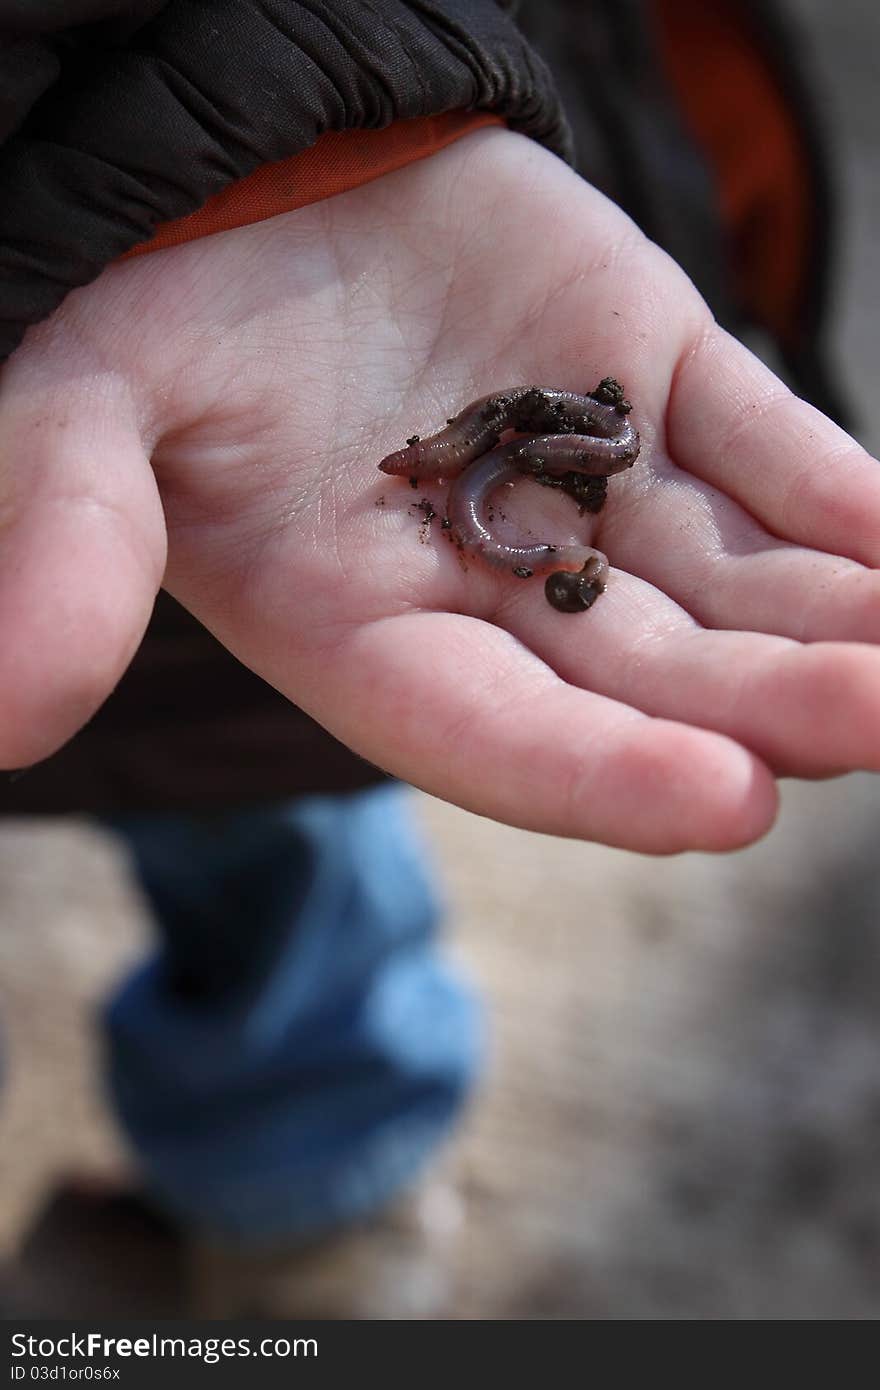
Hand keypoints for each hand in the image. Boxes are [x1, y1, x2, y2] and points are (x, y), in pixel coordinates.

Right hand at [2, 129, 878, 851]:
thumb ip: (66, 545)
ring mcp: (587, 483)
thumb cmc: (139, 298)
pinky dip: (851, 504)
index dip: (603, 774)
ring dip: (839, 624)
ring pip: (731, 583)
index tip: (729, 802)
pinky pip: (772, 453)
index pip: (494, 733)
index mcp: (364, 628)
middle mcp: (491, 585)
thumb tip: (1, 714)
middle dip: (770, 707)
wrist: (236, 155)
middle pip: (646, 675)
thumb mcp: (78, 415)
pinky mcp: (656, 380)